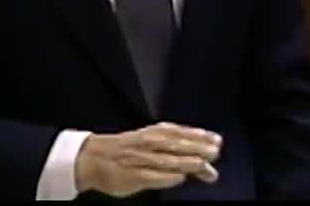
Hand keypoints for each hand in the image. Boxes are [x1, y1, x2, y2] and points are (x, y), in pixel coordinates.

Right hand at [74, 122, 221, 197]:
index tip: (216, 140)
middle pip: (176, 144)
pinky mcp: (133, 176)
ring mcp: (140, 159)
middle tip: (215, 153)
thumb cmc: (126, 149)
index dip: (199, 135)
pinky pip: (153, 176)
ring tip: (205, 168)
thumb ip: (174, 143)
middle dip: (197, 148)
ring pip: (168, 160)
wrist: (93, 158)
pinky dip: (168, 176)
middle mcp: (148, 143)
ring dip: (188, 163)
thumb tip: (205, 148)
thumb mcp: (149, 139)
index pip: (180, 131)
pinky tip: (180, 177)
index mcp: (152, 132)